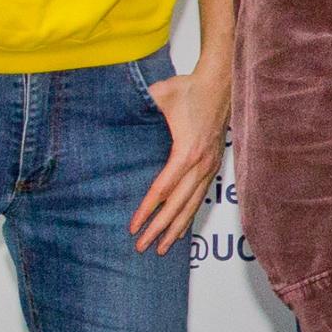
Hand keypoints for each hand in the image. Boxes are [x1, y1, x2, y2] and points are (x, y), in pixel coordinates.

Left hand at [135, 53, 234, 251]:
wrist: (219, 83)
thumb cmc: (189, 88)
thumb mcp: (160, 94)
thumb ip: (138, 103)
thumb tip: (112, 106)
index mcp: (186, 152)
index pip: (162, 190)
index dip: (146, 210)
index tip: (133, 227)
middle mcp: (200, 165)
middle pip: (177, 206)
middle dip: (159, 229)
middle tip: (142, 247)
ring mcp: (209, 166)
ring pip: (192, 206)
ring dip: (176, 229)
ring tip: (162, 248)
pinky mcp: (213, 164)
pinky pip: (200, 197)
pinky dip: (189, 215)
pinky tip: (181, 227)